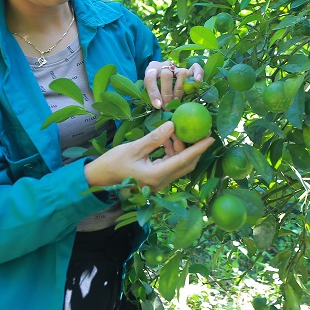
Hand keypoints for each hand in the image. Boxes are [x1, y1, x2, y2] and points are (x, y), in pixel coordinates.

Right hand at [83, 121, 213, 191]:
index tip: (211, 138)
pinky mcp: (154, 181)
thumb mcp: (134, 147)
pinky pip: (170, 167)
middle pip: (186, 165)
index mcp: (156, 175)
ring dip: (182, 151)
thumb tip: (173, 125)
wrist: (98, 178)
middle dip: (195, 149)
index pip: (184, 160)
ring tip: (178, 133)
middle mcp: (160, 183)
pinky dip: (173, 154)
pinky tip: (168, 142)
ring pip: (178, 166)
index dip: (199, 148)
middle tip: (200, 132)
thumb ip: (155, 138)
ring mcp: (158, 184)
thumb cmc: (113, 162)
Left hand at [143, 61, 203, 108]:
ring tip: (176, 102)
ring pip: (180, 73)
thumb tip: (160, 107)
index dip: (154, 93)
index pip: (150, 78)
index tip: (158, 105)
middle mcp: (164, 65)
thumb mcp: (150, 89)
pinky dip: (198, 73)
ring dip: (179, 90)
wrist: (162, 76)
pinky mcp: (187, 69)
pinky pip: (195, 68)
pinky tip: (198, 80)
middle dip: (167, 93)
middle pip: (166, 75)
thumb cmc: (155, 86)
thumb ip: (153, 95)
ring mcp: (177, 67)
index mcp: (152, 69)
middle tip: (167, 107)